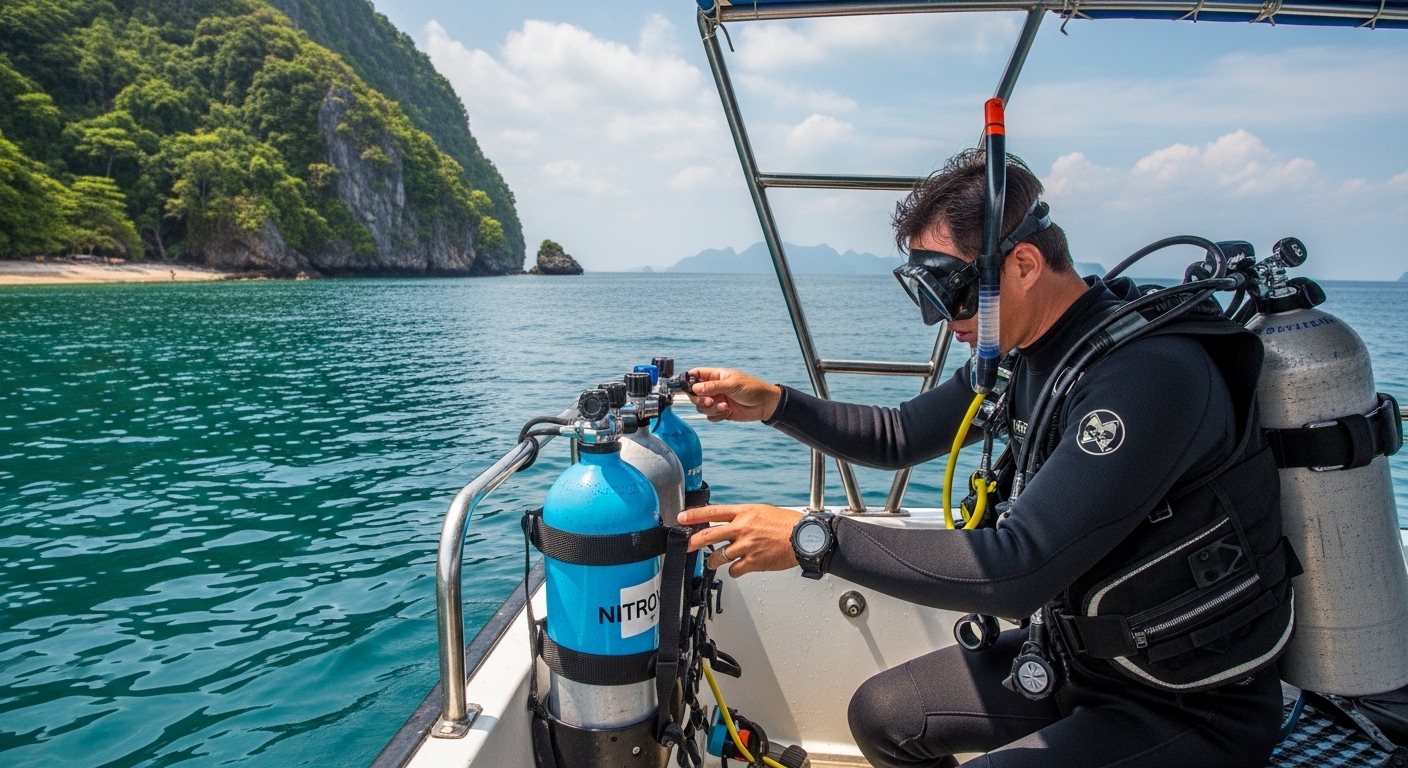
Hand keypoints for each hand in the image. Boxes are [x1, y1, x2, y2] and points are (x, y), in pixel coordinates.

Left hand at [680, 504, 802, 577]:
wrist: (804, 538)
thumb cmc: (786, 524)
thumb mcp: (762, 512)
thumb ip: (744, 517)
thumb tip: (729, 523)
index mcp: (745, 512)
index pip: (714, 512)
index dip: (695, 515)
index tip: (682, 517)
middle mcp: (742, 528)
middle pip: (709, 535)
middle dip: (693, 541)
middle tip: (685, 545)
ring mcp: (746, 546)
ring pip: (718, 556)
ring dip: (713, 561)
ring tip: (713, 561)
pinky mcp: (753, 562)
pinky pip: (734, 570)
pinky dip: (735, 571)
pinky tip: (740, 568)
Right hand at [686, 368, 781, 422]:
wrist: (765, 405)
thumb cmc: (752, 389)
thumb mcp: (733, 385)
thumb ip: (713, 386)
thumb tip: (695, 388)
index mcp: (716, 376)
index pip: (695, 375)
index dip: (688, 380)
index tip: (689, 388)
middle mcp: (713, 388)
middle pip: (694, 394)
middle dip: (700, 399)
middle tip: (710, 401)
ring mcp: (716, 400)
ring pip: (702, 406)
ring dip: (711, 409)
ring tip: (725, 406)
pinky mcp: (721, 412)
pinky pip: (710, 416)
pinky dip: (717, 416)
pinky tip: (729, 412)